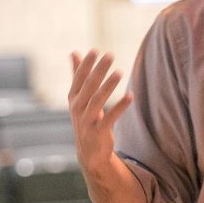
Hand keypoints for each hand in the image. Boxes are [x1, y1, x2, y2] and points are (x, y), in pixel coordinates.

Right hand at [67, 50, 132, 175]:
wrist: (89, 152)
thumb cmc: (85, 118)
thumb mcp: (79, 97)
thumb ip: (77, 75)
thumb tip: (74, 52)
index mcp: (73, 98)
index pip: (79, 78)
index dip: (86, 64)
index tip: (95, 50)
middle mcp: (78, 108)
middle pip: (89, 86)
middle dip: (99, 70)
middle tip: (110, 55)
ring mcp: (87, 121)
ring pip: (98, 101)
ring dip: (108, 86)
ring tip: (120, 72)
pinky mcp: (99, 132)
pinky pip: (110, 117)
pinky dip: (120, 107)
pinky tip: (130, 95)